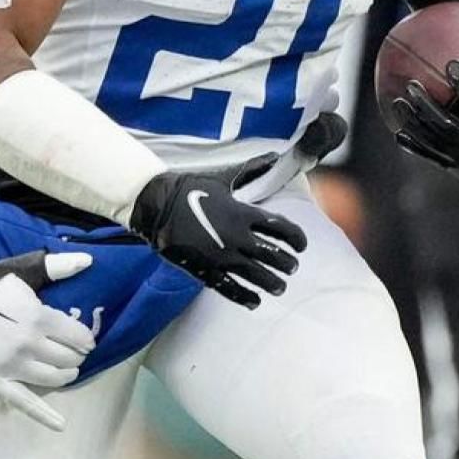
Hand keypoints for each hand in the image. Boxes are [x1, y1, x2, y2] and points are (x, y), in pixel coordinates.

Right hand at [0, 251, 96, 430]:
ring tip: (66, 368)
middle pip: (68, 359)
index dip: (84, 338)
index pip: (75, 336)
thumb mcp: (19, 270)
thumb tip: (89, 261)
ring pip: (53, 379)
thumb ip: (55, 266)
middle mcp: (25, 345)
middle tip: (74, 350)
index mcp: (35, 316)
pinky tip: (60, 424)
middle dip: (76, 355)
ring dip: (65, 374)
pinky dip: (43, 415)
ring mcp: (9, 366)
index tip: (86, 338)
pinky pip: (23, 402)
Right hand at [129, 159, 308, 309]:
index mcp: (243, 213)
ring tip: (280, 287)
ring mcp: (221, 256)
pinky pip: (230, 288)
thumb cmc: (190, 188)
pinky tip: (255, 302)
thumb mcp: (224, 178)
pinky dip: (245, 297)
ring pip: (256, 275)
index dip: (297, 239)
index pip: (281, 228)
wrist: (157, 205)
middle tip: (292, 267)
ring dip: (272, 283)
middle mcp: (237, 236)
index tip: (302, 246)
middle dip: (287, 264)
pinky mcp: (205, 270)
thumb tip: (274, 156)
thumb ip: (251, 170)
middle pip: (273, 255)